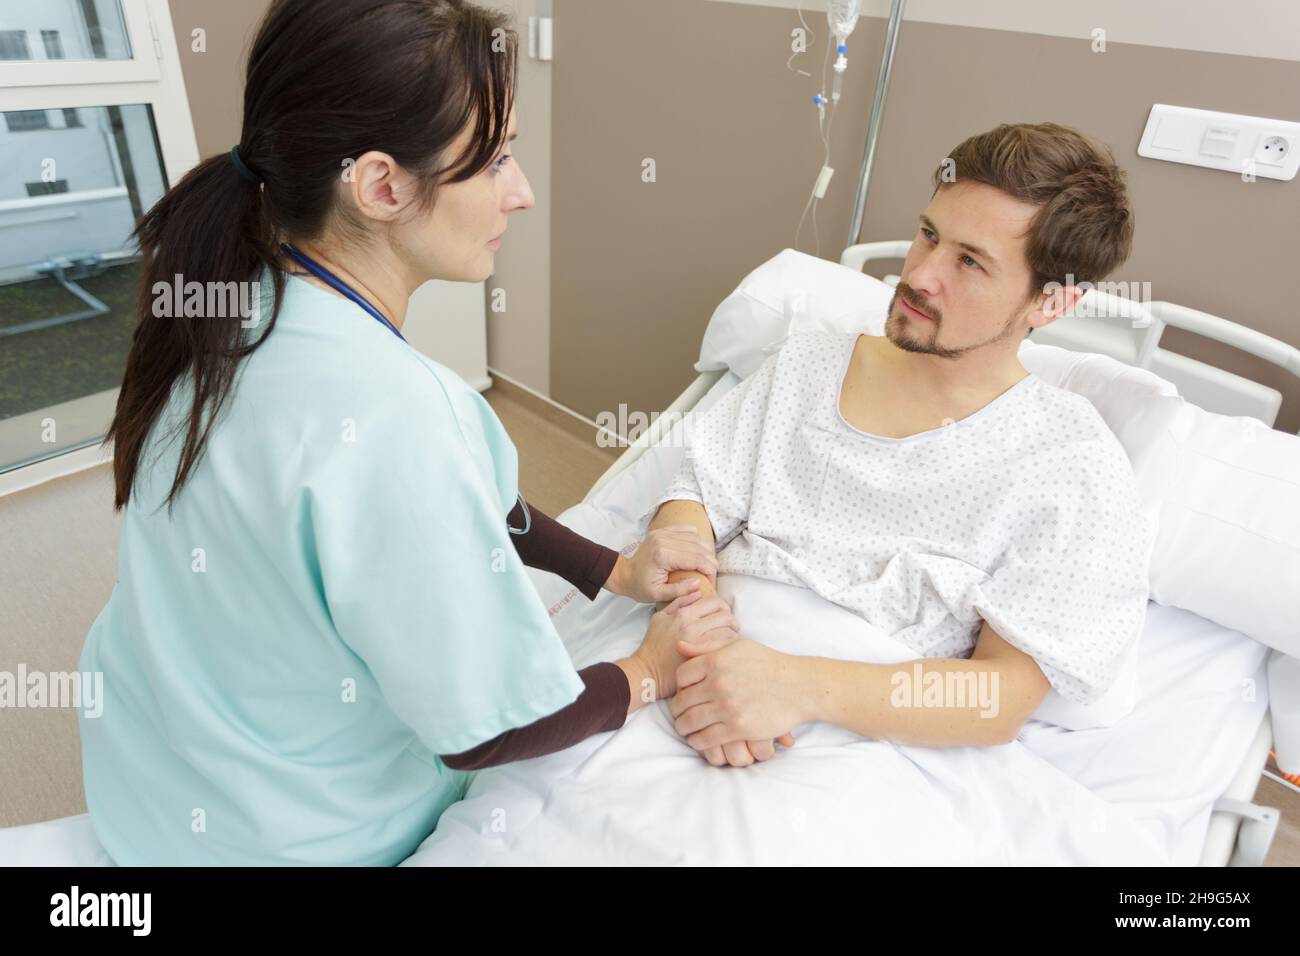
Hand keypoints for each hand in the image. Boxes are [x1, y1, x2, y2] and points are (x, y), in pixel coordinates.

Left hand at [610, 526, 717, 604]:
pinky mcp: (663, 530)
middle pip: (699, 548)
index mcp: (663, 556)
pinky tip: (695, 552)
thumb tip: (699, 584)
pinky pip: (688, 530)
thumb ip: (680, 591)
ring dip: (704, 552)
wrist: (625, 574)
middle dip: (710, 563)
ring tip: (704, 566)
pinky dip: (696, 540)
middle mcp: (664, 540)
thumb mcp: (658, 596)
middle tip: (710, 576)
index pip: (697, 559)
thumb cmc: (640, 587)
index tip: (711, 583)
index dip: (710, 571)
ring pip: (696, 537)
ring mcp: (663, 533)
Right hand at [627, 593, 738, 703]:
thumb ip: (679, 602)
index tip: (723, 613)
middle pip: (725, 615)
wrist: (647, 671)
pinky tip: (725, 649)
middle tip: (731, 626)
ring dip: (732, 633)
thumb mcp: (660, 617)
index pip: (714, 602)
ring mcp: (698, 642)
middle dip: (731, 620)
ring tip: (730, 639)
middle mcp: (692, 625)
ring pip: (728, 631)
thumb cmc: (653, 646)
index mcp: (683, 614)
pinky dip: (728, 646)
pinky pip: (724, 646)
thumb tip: (697, 592)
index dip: (722, 606)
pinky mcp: (702, 657)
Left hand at [669, 637, 808, 756]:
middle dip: (677, 710)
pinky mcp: (738, 728)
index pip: (681, 676)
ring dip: (683, 727)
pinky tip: (698, 739)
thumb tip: (679, 645)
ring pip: (690, 722)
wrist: (798, 687)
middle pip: (682, 701)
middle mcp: (719, 683)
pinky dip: (697, 741)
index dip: (679, 685)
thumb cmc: (768, 663)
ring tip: (685, 728)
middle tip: (679, 714)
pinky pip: (706, 739)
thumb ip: (706, 646)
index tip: (683, 692)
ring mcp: (728, 707)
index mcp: (716, 661)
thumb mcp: (738, 645)